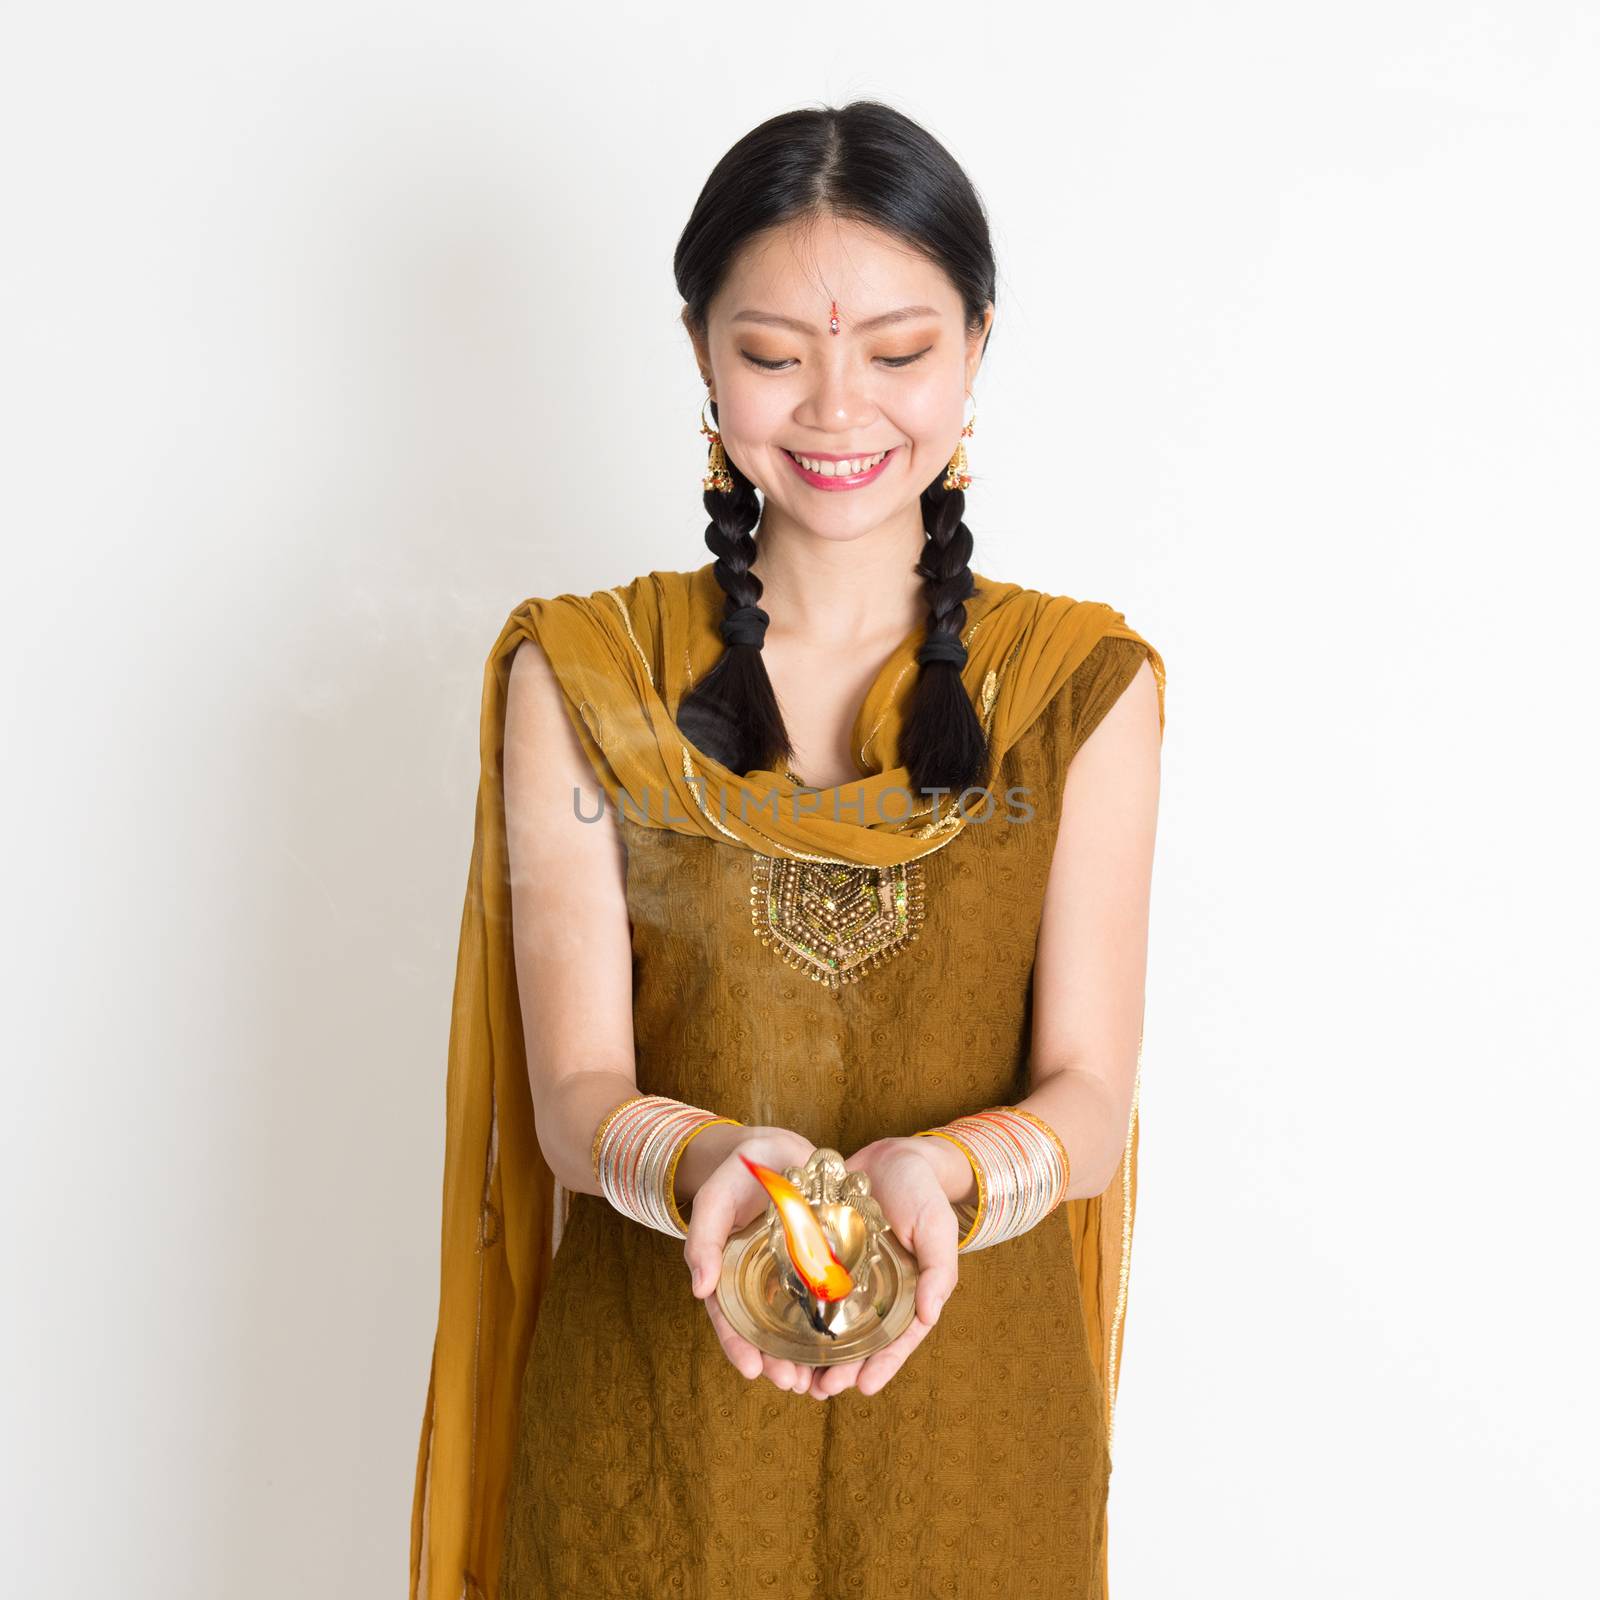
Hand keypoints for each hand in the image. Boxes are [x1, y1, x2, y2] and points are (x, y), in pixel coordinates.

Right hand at [683, 1126, 819, 1394]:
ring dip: (807, 1352)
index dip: (739, 1347)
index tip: (753, 1372)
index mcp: (729, 1274)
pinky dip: (836, 1318)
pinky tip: (850, 1340)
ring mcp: (793, 1271)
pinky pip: (829, 1292)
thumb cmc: (734, 1177)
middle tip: (794, 1384)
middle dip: (779, 1361)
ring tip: (820, 1380)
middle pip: (767, 1329)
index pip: (730, 1318)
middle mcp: (761, 1280)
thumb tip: (698, 1291)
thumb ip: (702, 1241)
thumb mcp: (713, 1202)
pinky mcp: (822, 1257)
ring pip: (800, 1320)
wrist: (772, 1151)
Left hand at [808, 1137, 959, 1399]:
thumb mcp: (937, 1226)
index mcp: (907, 1293)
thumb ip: (938, 1269)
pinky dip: (793, 1310)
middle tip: (819, 1390)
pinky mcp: (821, 1255)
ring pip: (828, 1321)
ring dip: (812, 1350)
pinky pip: (806, 1287)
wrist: (892, 1155)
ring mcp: (846, 1275)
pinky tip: (774, 1328)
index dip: (882, 1365)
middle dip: (839, 1368)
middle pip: (857, 1340)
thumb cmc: (922, 1193)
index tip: (862, 1388)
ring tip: (793, 1374)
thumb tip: (930, 1314)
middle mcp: (875, 1291)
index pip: (896, 1339)